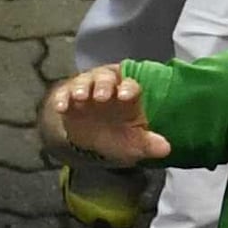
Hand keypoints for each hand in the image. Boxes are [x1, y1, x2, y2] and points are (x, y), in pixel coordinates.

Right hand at [42, 65, 171, 164]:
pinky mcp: (68, 99)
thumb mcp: (134, 143)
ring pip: (84, 81)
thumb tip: (166, 149)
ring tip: (80, 97)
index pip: (130, 86)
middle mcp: (108, 88)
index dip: (129, 89)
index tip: (126, 96)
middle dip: (104, 85)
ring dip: (82, 88)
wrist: (92, 140)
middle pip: (106, 78)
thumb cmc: (118, 136)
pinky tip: (61, 108)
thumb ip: (148, 144)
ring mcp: (87, 91)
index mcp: (127, 95)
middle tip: (101, 95)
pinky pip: (64, 94)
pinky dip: (62, 99)